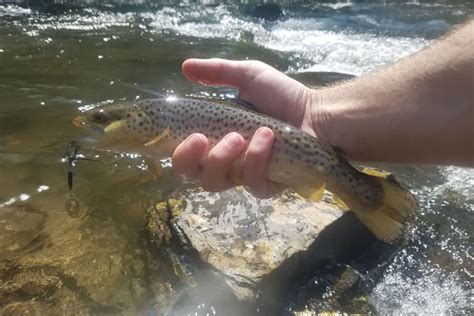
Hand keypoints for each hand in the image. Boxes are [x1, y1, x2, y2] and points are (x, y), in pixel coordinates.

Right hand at [172, 58, 318, 197]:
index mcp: (215, 139)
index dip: (178, 150)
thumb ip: (217, 72)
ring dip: (222, 158)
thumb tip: (184, 67)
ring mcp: (244, 176)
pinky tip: (267, 138)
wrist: (317, 113)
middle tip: (202, 139)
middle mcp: (225, 161)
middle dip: (189, 158)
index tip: (186, 133)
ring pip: (215, 182)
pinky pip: (251, 183)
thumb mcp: (248, 76)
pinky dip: (256, 159)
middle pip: (192, 175)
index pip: (184, 154)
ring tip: (240, 136)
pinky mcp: (266, 186)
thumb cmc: (282, 96)